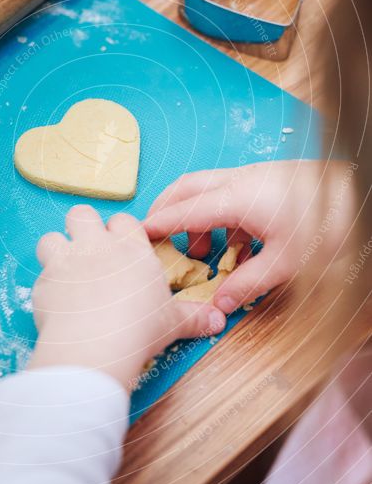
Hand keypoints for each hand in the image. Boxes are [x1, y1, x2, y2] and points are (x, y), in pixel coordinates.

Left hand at [28, 205, 226, 389]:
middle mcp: (96, 246)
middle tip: (91, 251)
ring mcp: (66, 261)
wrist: (94, 345)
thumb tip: (219, 321)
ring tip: (67, 271)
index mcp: (131, 249)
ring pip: (51, 237)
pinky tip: (56, 303)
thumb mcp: (173, 323)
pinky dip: (46, 285)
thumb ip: (194, 317)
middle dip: (83, 227)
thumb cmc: (139, 328)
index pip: (124, 220)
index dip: (121, 231)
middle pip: (82, 213)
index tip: (123, 247)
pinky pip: (39, 274)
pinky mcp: (43, 282)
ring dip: (57, 250)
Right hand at [144, 160, 348, 314]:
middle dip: (166, 211)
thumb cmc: (326, 223)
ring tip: (201, 254)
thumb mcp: (286, 262)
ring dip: (197, 219)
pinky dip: (222, 219)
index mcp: (235, 198)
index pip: (182, 210)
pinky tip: (237, 248)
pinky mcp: (268, 182)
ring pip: (208, 191)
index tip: (134, 235)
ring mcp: (254, 178)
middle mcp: (238, 182)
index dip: (155, 224)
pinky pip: (231, 196)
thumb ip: (248, 284)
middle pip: (186, 188)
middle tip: (155, 238)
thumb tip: (220, 306)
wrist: (356, 195)